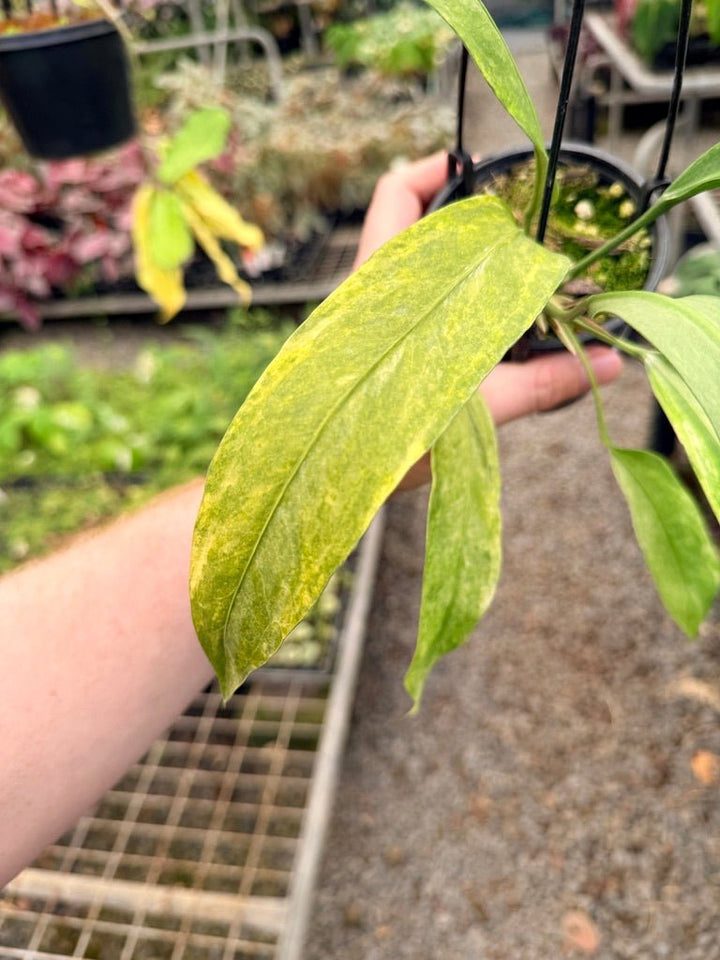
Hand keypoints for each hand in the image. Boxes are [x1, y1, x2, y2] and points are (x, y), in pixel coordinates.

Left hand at [355, 153, 623, 489]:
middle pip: (409, 220)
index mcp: (384, 285)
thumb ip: (540, 384)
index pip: (397, 193)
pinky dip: (445, 297)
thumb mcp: (472, 413)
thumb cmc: (376, 446)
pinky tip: (481, 319)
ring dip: (455, 260)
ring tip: (508, 271)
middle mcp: (370, 292)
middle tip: (517, 228)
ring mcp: (366, 319)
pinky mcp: (369, 348)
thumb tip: (608, 363)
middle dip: (464, 215)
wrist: (322, 485)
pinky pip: (408, 302)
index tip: (485, 170)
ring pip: (411, 263)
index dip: (436, 167)